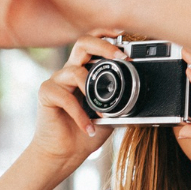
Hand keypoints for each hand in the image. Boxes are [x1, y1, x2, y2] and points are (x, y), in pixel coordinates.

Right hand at [29, 32, 124, 167]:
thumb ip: (122, 101)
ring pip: (75, 71)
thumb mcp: (112, 115)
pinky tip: (87, 128)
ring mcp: (57, 80)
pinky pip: (66, 97)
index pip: (95, 44)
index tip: (126, 36)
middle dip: (104, 46)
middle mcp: (70, 71)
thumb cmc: (87, 132)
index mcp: (86, 71)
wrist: (66, 153)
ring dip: (91, 91)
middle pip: (83, 43)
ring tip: (101, 113)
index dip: (108, 36)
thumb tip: (143, 95)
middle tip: (121, 57)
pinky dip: (80, 114)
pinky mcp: (46, 93)